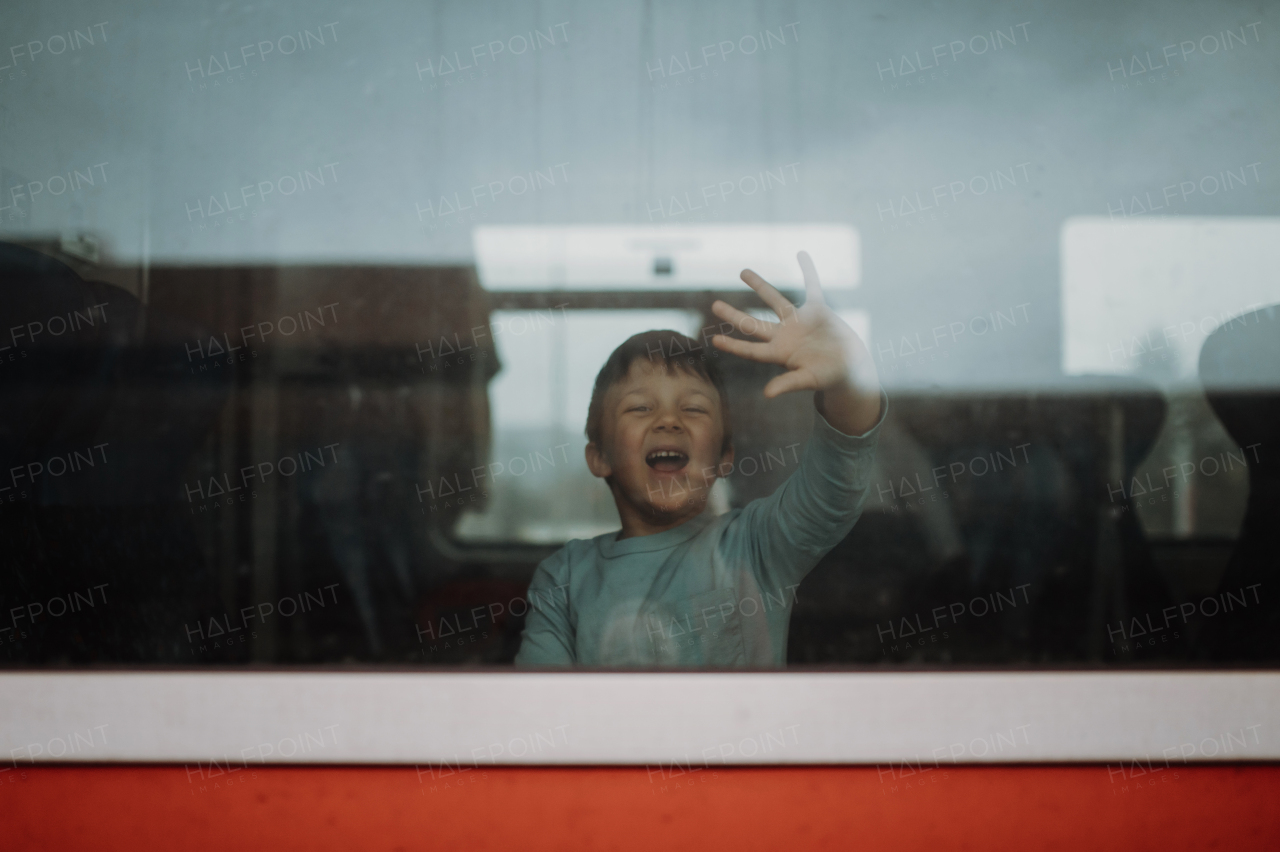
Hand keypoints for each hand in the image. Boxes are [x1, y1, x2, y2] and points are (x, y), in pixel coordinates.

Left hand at [711, 251, 881, 434]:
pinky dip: (809, 271)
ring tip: (742, 272)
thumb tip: (767, 394)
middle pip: (753, 324)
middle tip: (714, 305)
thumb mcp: (808, 380)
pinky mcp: (817, 310)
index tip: (715, 340)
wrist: (849, 365)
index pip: (752, 350)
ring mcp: (799, 321)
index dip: (734, 345)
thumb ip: (789, 384)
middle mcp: (784, 335)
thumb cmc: (827, 376)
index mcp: (780, 354)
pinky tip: (802, 254)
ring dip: (759, 286)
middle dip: (734, 316)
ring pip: (775, 300)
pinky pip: (812, 287)